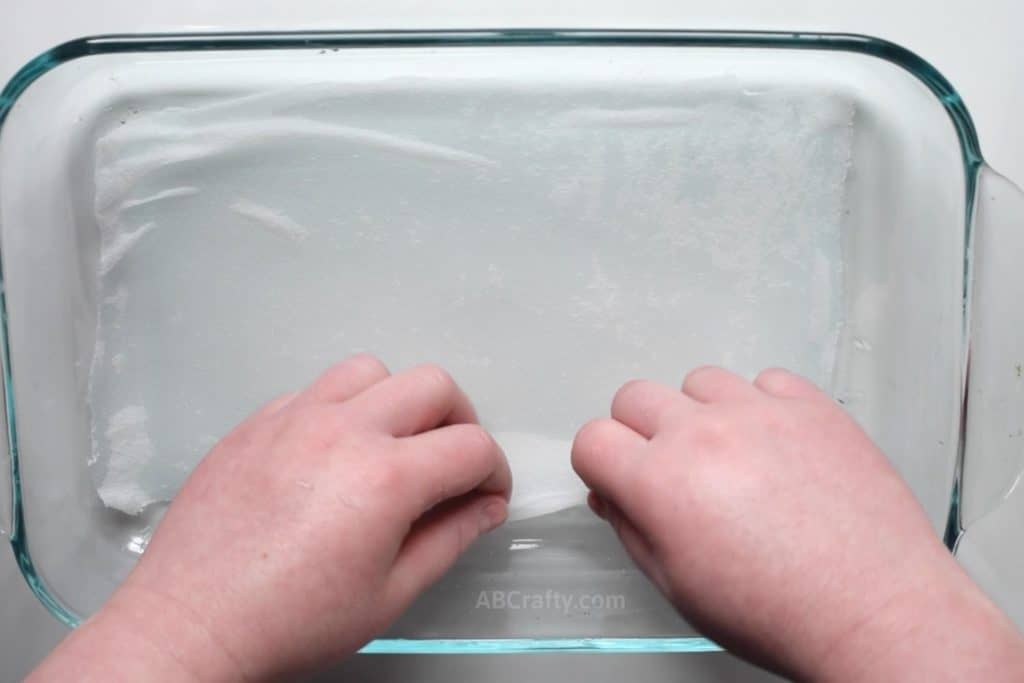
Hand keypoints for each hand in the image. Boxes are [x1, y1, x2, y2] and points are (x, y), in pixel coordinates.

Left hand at [31, 355, 510, 681]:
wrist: (194, 622)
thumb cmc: (289, 620)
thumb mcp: (389, 594)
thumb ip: (449, 539)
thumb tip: (484, 507)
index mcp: (385, 478)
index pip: (472, 446)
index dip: (494, 472)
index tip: (487, 495)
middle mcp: (343, 430)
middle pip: (433, 385)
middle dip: (460, 421)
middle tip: (452, 464)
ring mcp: (294, 417)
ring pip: (372, 371)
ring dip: (398, 400)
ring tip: (392, 445)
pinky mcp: (257, 421)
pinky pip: (316, 389)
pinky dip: (343, 408)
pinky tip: (333, 454)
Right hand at [572, 366, 1023, 681]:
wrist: (873, 609)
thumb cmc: (781, 612)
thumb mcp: (678, 586)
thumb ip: (632, 528)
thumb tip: (612, 493)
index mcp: (660, 483)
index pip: (593, 439)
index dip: (599, 463)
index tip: (617, 477)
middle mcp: (703, 434)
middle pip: (635, 396)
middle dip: (638, 432)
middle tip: (668, 468)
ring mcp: (760, 412)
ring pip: (698, 381)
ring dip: (700, 413)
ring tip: (729, 456)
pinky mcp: (811, 406)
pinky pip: (765, 380)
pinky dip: (760, 405)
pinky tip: (774, 445)